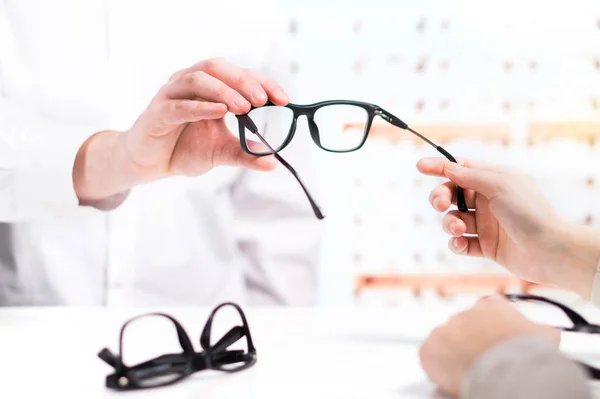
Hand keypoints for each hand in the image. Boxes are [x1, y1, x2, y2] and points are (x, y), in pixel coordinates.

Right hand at [74, 58, 287, 204]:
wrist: (150, 162)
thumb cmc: (184, 148)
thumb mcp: (221, 152)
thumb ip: (245, 154)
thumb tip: (272, 163)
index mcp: (210, 87)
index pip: (240, 75)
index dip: (263, 83)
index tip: (284, 99)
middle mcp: (190, 84)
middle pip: (217, 67)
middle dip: (243, 81)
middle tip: (263, 100)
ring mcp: (173, 95)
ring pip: (198, 79)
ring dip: (223, 90)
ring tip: (243, 107)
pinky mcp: (158, 112)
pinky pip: (179, 105)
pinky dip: (201, 107)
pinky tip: (218, 112)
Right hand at [416, 157, 599, 297]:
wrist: (551, 251)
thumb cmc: (530, 213)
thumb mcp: (499, 185)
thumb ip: (469, 176)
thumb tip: (446, 166)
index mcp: (494, 181)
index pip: (461, 170)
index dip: (440, 168)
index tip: (420, 167)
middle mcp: (489, 201)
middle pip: (452, 195)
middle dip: (441, 198)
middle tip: (441, 205)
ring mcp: (486, 224)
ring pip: (453, 220)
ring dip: (450, 223)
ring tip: (460, 229)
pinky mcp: (486, 246)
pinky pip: (461, 243)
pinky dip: (456, 243)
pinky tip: (461, 243)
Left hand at [419, 296, 559, 397]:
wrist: (507, 367)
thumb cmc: (527, 352)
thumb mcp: (544, 335)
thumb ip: (537, 329)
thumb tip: (546, 333)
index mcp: (490, 305)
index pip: (486, 313)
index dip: (489, 332)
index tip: (493, 345)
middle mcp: (463, 313)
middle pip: (464, 330)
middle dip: (470, 345)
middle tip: (481, 363)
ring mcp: (443, 330)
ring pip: (446, 344)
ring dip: (454, 356)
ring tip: (468, 373)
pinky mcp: (428, 349)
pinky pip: (429, 358)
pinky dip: (437, 368)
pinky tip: (451, 377)